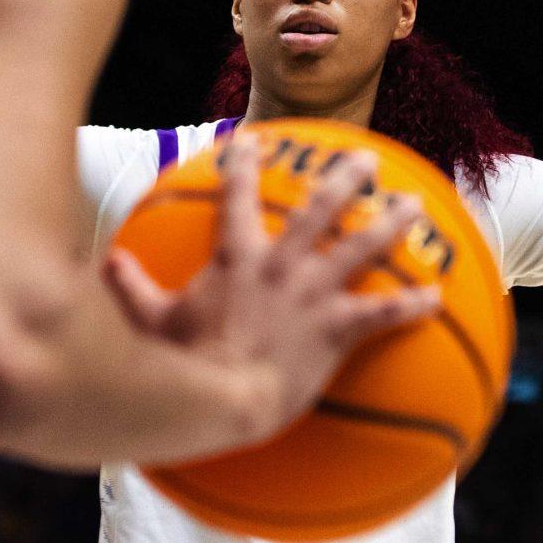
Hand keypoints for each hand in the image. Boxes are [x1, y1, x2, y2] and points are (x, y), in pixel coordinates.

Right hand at [104, 137, 442, 442]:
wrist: (223, 401)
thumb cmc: (184, 366)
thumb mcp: (149, 322)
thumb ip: (131, 288)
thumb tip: (106, 262)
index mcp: (236, 258)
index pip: (237, 196)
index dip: (244, 164)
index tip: (252, 141)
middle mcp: (280, 265)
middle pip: (320, 208)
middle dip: (346, 178)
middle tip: (367, 160)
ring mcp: (313, 294)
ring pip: (362, 246)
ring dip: (391, 223)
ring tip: (414, 203)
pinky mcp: (337, 329)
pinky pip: (383, 313)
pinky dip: (411, 305)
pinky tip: (436, 297)